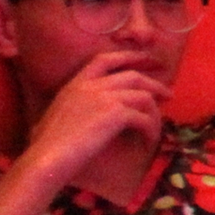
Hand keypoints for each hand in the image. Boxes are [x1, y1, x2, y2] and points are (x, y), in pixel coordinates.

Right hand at [21, 47, 170, 183]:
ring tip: (157, 127)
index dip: (129, 57)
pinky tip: (148, 141)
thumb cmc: (47, 145)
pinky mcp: (116, 114)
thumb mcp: (57, 115)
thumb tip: (92, 113)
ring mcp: (105, 97)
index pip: (105, 59)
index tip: (147, 60)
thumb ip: (76, 105)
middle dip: (154, 85)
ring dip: (155, 113)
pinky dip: (151, 130)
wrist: (47, 158)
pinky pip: (144, 118)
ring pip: (144, 97)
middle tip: (168, 95)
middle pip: (133, 76)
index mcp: (75, 84)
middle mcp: (92, 86)